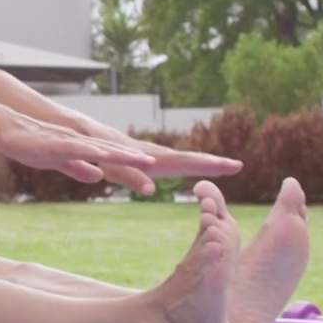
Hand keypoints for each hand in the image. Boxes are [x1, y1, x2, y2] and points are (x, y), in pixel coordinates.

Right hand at [0, 116, 155, 182]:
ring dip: (125, 156)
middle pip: (121, 152)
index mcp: (87, 149)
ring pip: (103, 150)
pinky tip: (106, 157)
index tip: (167, 169)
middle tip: (175, 164)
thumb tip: (97, 175)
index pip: (121, 157)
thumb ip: (78, 167)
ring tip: (148, 162)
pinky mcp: (54, 144)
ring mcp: (71, 142)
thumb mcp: (58, 161)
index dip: (143, 163)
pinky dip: (93, 153)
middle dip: (146, 159)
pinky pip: (77, 150)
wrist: (4, 126)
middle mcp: (84, 143)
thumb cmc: (29, 144)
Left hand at [84, 123, 242, 195]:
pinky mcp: (146, 158)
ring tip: (225, 165)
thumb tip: (151, 190)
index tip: (232, 165)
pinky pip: (172, 161)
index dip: (210, 165)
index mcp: (152, 159)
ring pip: (183, 158)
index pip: (187, 162)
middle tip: (238, 164)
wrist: (85, 133)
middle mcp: (155, 154)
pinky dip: (188, 163)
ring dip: (204, 162)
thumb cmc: (97, 153)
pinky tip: (193, 167)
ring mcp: (152, 155)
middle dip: (214, 162)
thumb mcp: (112, 168)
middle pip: (190, 158)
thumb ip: (131, 177)